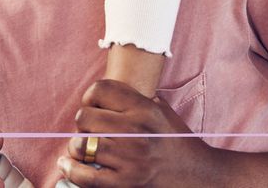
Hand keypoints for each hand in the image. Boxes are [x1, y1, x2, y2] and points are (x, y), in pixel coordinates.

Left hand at [58, 80, 220, 187]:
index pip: (101, 89)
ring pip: (81, 144)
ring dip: (77, 147)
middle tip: (91, 130)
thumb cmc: (179, 143)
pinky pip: (86, 176)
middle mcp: (136, 130)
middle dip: (84, 123)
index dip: (90, 96)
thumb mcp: (164, 112)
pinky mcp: (126, 183)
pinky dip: (72, 170)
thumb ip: (139, 99)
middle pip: (85, 116)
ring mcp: (130, 158)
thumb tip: (110, 92)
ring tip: (82, 148)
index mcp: (145, 108)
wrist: (200, 176)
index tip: (92, 105)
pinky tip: (68, 164)